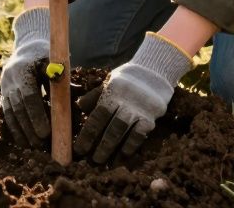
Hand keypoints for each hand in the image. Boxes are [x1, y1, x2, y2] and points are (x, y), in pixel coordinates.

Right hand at [0, 7, 50, 146]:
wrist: (27, 48)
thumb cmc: (46, 56)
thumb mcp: (54, 61)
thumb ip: (62, 78)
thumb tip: (77, 91)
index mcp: (23, 69)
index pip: (29, 95)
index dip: (36, 115)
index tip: (46, 132)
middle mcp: (9, 78)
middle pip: (18, 107)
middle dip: (29, 127)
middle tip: (41, 143)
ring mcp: (3, 87)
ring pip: (9, 113)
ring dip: (20, 131)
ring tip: (32, 146)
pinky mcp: (1, 94)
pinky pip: (5, 114)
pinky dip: (13, 129)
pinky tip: (21, 141)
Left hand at [73, 32, 192, 162]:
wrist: (154, 71)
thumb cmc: (127, 79)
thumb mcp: (109, 82)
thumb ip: (95, 95)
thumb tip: (79, 106)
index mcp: (112, 93)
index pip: (97, 116)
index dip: (88, 134)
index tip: (79, 149)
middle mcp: (125, 102)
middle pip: (110, 127)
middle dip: (100, 146)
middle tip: (92, 161)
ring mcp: (138, 110)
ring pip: (123, 132)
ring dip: (112, 148)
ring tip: (104, 162)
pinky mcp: (150, 117)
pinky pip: (139, 134)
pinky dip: (131, 145)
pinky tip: (123, 155)